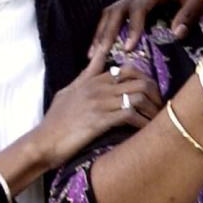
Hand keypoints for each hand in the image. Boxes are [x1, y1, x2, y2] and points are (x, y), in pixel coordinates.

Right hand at [32, 52, 161, 168]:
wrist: (43, 141)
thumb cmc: (55, 121)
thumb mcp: (68, 92)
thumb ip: (85, 77)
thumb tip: (95, 61)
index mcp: (92, 80)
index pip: (126, 69)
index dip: (145, 78)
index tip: (153, 92)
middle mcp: (98, 87)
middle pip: (139, 81)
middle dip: (155, 94)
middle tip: (159, 108)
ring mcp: (100, 102)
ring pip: (138, 96)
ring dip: (153, 109)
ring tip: (157, 121)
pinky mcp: (100, 120)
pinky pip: (130, 115)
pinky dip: (143, 122)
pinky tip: (147, 130)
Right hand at [89, 0, 202, 56]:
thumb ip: (190, 13)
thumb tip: (176, 34)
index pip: (139, 7)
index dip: (133, 27)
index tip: (129, 48)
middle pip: (117, 10)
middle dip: (107, 32)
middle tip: (99, 55)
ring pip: (112, 12)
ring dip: (101, 33)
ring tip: (92, 56)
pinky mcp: (139, 3)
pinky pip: (117, 16)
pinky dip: (106, 31)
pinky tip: (101, 49)